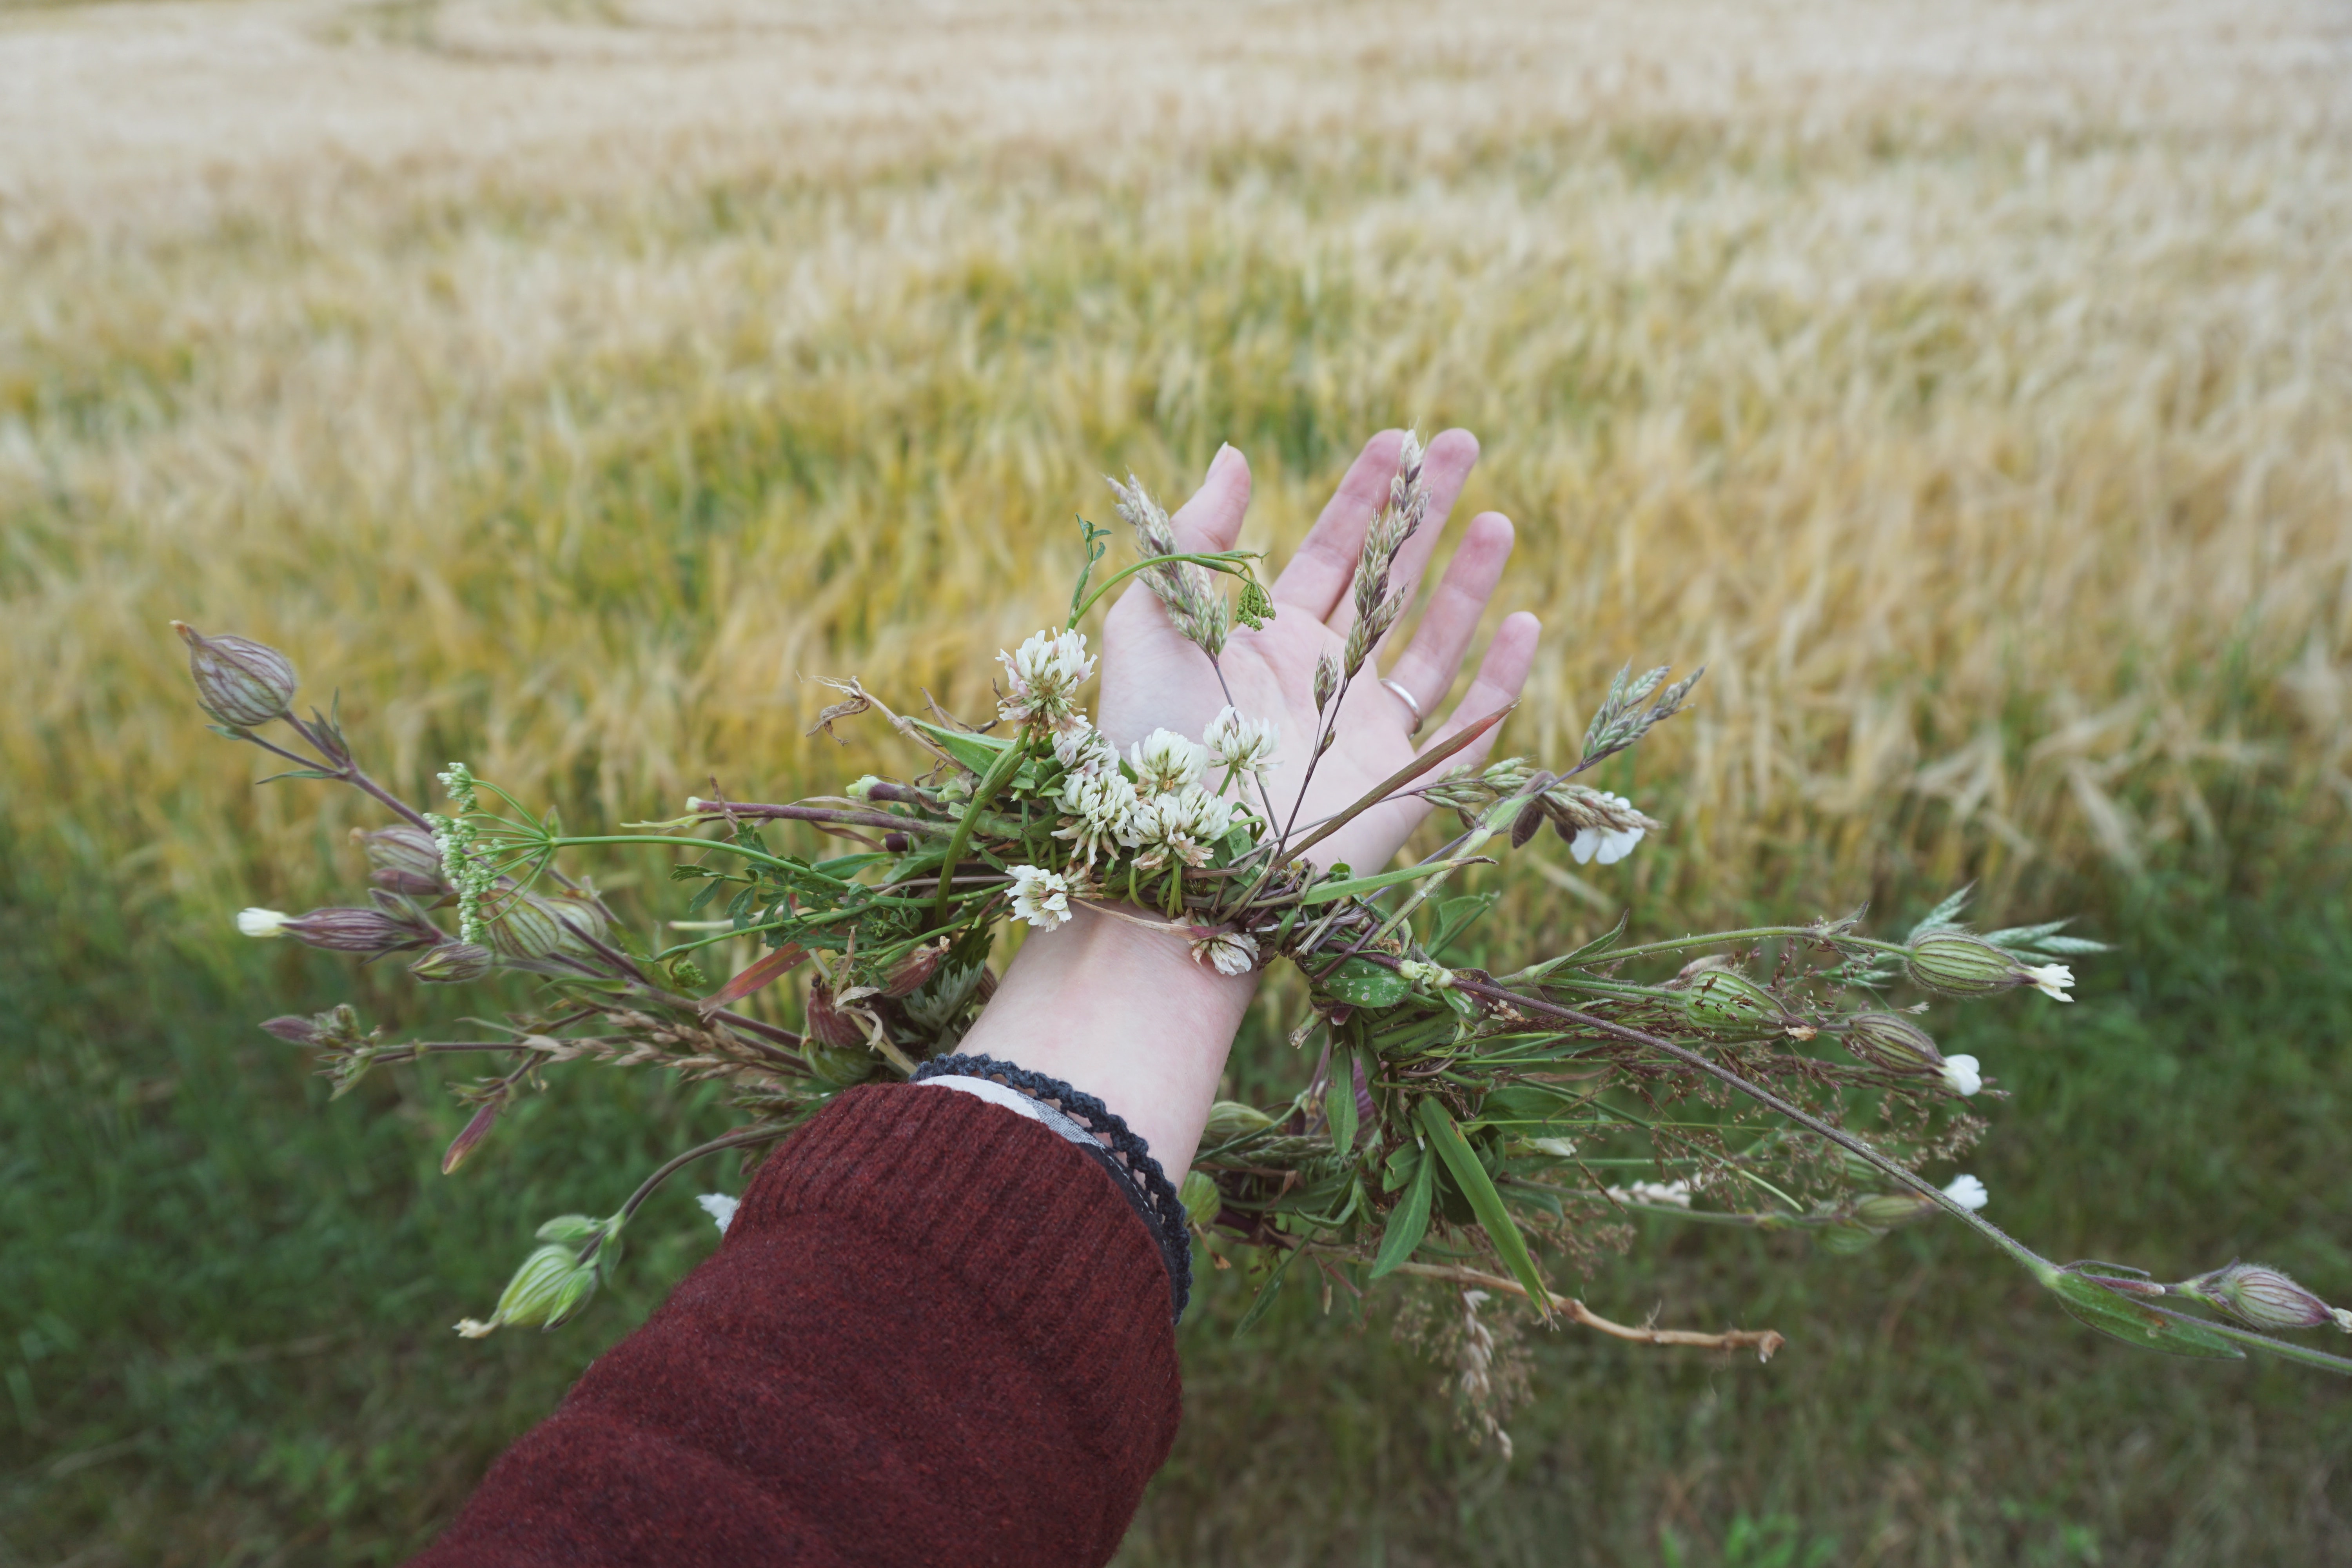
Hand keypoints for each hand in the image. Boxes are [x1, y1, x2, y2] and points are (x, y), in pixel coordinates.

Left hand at [958, 432, 1539, 1181]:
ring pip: (1431, 642)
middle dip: (1424, 511)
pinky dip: (1498, 676)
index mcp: (1259, 643)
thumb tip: (1234, 455)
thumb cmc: (1148, 749)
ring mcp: (1363, 734)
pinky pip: (1464, 724)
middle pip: (1386, 580)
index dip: (1359, 494)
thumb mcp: (1150, 623)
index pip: (1323, 551)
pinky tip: (1524, 621)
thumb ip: (1192, 538)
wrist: (1176, 866)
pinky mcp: (1400, 785)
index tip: (1393, 438)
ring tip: (1499, 517)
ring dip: (1466, 580)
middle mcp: (1318, 682)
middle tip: (1462, 441)